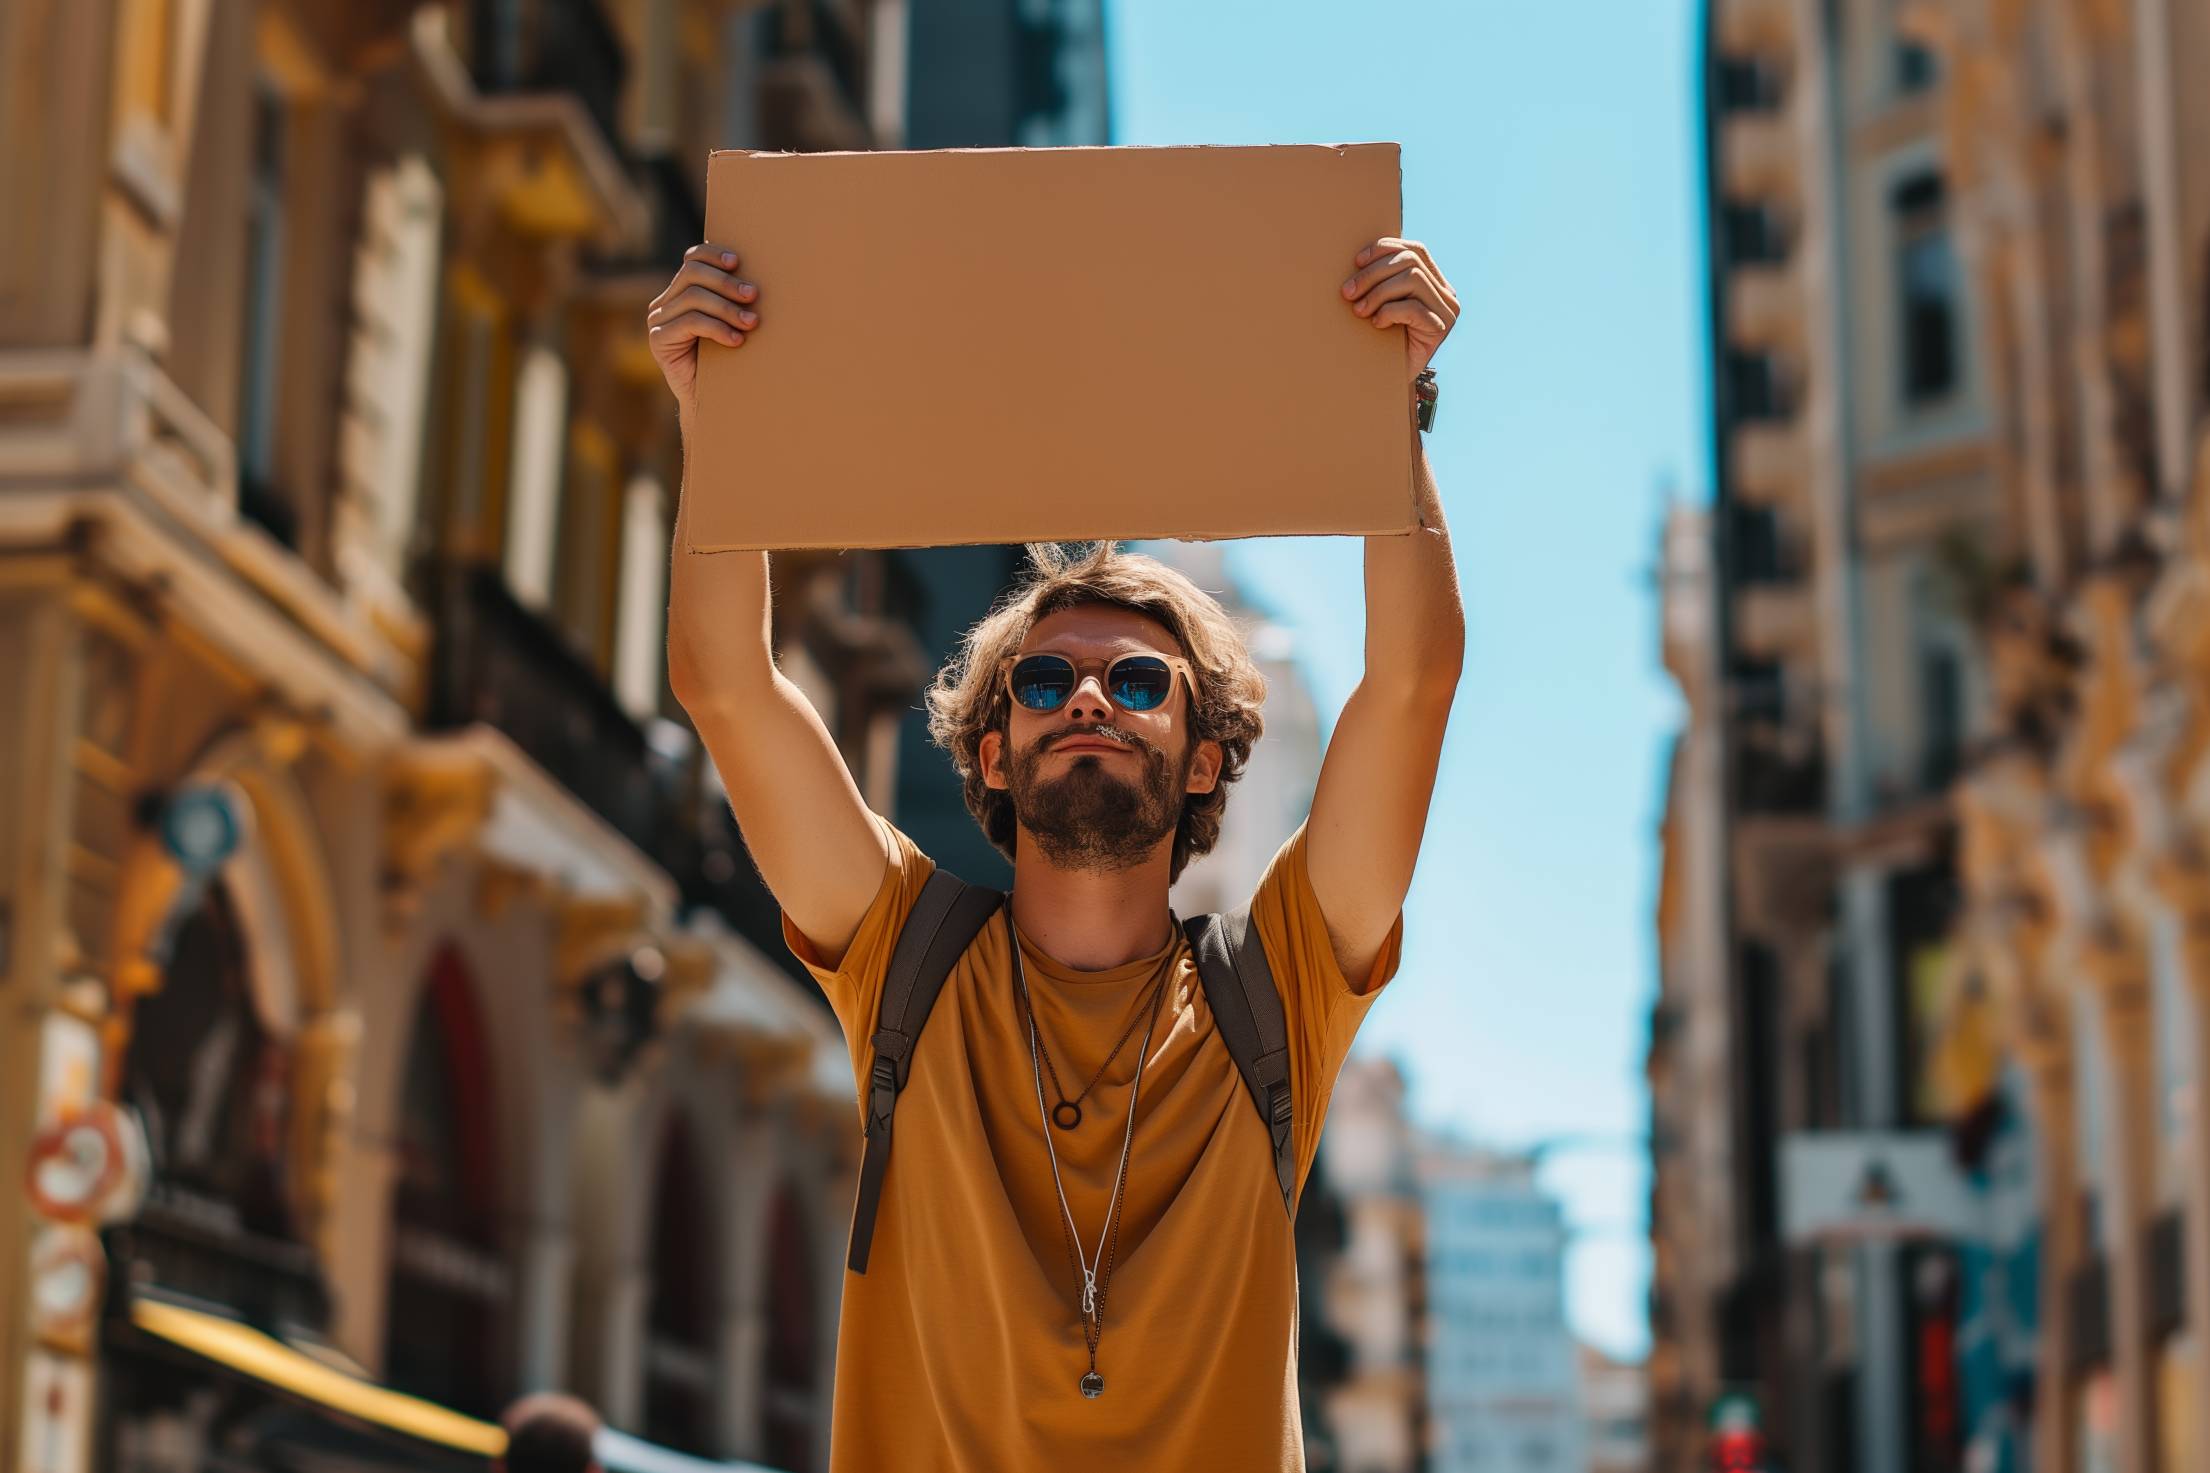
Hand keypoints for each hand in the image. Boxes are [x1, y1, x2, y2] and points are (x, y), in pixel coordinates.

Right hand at [647, 241, 761, 417]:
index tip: (738, 262)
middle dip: (726, 282)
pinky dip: (717, 328)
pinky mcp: (658, 339)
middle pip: (693, 273)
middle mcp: (665, 302)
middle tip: (753, 295)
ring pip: (694, 297)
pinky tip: (736, 340)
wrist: (713, 401)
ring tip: (751, 322)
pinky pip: (690, 323)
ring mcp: (658, 319)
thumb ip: (734, 299)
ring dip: (727, 308)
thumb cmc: (729, 359)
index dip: (713, 254)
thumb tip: (758, 276)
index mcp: (681, 291)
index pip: (692, 259)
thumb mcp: (732, 323)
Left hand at [1340, 237, 1458, 381]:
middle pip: (1410, 262)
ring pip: (1412, 279)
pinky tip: (1377, 324)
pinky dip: (1389, 311)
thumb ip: (1384, 280)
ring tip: (1359, 310)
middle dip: (1373, 274)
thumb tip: (1361, 257)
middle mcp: (1446, 294)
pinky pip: (1413, 308)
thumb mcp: (1382, 303)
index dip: (1385, 249)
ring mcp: (1447, 311)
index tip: (1357, 262)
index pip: (1415, 250)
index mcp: (1435, 283)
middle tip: (1348, 293)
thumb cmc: (1380, 342)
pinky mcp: (1441, 329)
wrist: (1388, 384)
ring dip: (1378, 292)